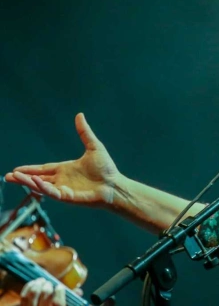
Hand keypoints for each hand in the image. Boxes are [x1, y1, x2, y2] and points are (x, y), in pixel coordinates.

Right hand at [6, 113, 122, 207]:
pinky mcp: (68, 197)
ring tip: (15, 177)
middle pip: (38, 179)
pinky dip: (43, 188)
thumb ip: (84, 132)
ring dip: (29, 182)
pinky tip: (35, 181)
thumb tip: (80, 115)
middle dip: (23, 178)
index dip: (30, 170)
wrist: (115, 185)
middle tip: (8, 177)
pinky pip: (52, 192)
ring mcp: (64, 189)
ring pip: (41, 186)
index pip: (43, 169)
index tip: (17, 170)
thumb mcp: (94, 147)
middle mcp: (62, 180)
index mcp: (65, 169)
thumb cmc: (106, 169)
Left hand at [19, 278, 68, 305]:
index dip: (59, 292)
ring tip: (42, 281)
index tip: (59, 287)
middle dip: (48, 286)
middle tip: (49, 283)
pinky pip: (23, 296)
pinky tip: (34, 283)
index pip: (57, 303)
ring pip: (33, 294)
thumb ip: (72, 301)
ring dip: (38, 284)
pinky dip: (29, 287)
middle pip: (45, 294)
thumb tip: (79, 291)